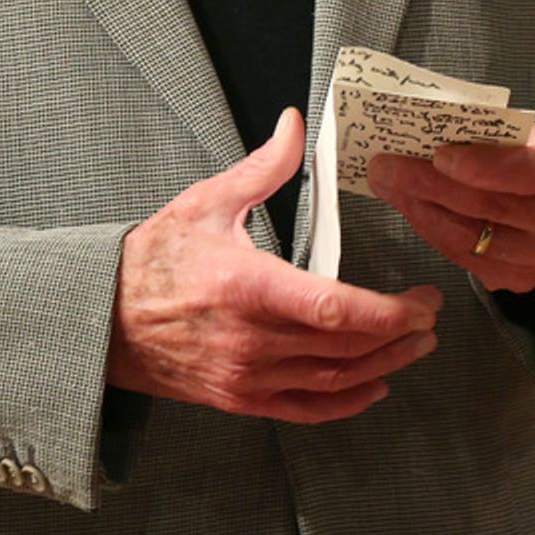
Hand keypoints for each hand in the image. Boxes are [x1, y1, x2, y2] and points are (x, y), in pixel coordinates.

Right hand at [107, 108, 442, 422]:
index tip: (422, 301)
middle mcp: (252, 340)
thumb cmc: (155, 259)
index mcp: (247, 287)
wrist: (104, 319)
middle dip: (399, 335)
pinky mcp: (241, 398)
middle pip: (346, 348)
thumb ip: (263, 167)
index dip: (389, 312)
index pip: (335, 310)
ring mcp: (247, 376)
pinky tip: (373, 385)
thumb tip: (295, 125)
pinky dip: (346, 401)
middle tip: (430, 316)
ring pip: (334, 381)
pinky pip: (306, 410)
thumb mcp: (207, 201)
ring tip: (414, 346)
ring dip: (384, 366)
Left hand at [367, 122, 534, 292]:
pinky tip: (406, 205)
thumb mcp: (519, 131)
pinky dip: (428, 228)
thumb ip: (482, 132)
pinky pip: (462, 258)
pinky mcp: (519, 281)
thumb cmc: (529, 152)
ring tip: (385, 183)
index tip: (439, 154)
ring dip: (419, 210)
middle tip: (385, 165)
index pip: (529, 170)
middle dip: (430, 185)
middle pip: (490, 207)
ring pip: (470, 238)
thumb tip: (417, 129)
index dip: (482, 165)